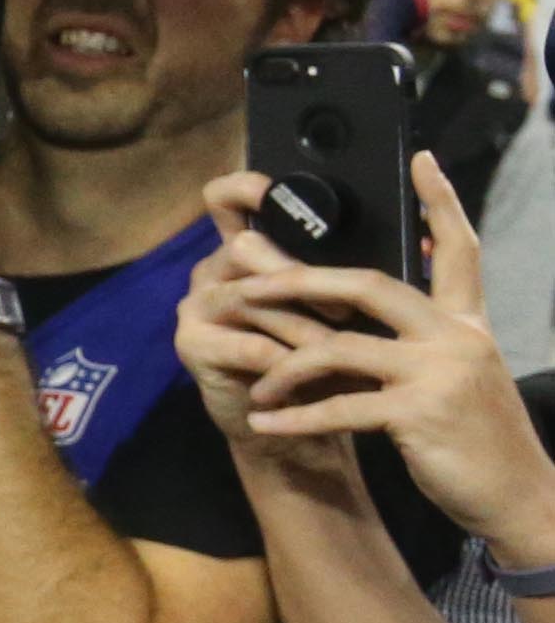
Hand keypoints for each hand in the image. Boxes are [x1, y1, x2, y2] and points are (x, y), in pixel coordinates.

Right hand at [174, 177, 337, 471]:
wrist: (299, 434)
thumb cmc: (329, 367)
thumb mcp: (346, 313)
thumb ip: (361, 274)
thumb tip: (428, 239)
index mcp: (251, 253)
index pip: (228, 199)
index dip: (247, 188)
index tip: (276, 191)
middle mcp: (216, 270)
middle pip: (245, 246)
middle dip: (301, 278)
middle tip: (346, 313)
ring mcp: (198, 306)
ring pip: (253, 298)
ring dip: (304, 329)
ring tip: (343, 352)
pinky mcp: (194, 344)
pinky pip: (250, 344)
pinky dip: (289, 364)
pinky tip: (314, 380)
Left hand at [214, 154, 554, 563]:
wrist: (519, 497)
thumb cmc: (477, 440)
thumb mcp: (460, 377)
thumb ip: (425, 342)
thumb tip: (368, 313)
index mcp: (466, 323)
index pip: (460, 249)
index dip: (441, 202)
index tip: (422, 159)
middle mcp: (456, 336)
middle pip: (367, 284)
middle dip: (297, 279)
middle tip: (243, 278)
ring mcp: (439, 372)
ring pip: (339, 348)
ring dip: (283, 364)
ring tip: (251, 380)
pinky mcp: (420, 414)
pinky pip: (340, 406)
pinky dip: (296, 416)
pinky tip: (263, 422)